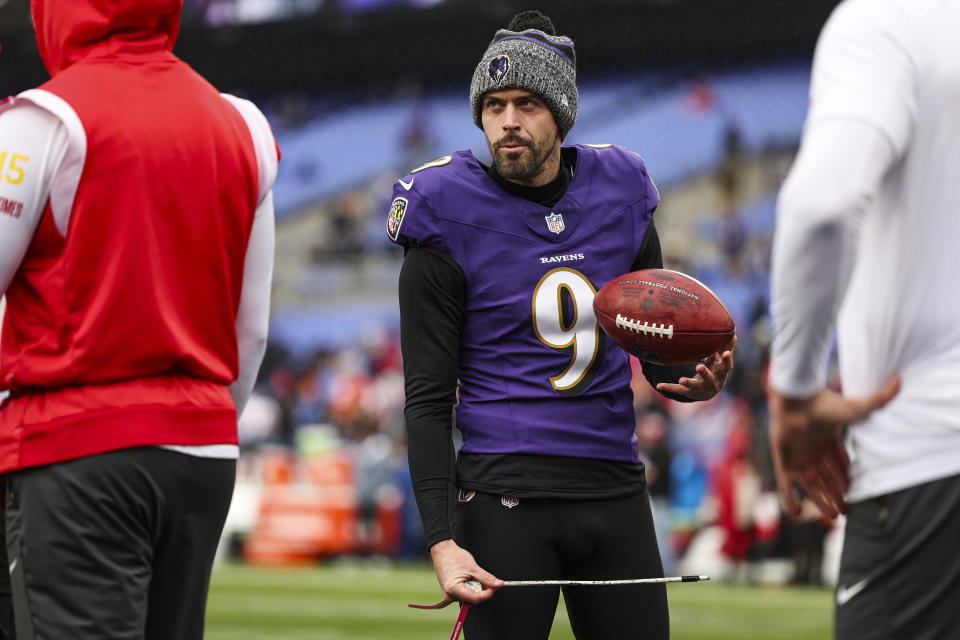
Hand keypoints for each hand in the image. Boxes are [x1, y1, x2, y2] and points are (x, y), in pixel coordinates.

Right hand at [429, 539, 502, 604]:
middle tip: (485, 579)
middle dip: (482, 590)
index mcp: (453, 589)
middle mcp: (450, 595)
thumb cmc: (454, 557)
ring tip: (472, 576)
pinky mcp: (451, 593)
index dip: (488, 593)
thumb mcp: (473, 567)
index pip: (476, 598)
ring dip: (476, 588)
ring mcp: (450, 595)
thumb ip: (486, 578)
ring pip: (470, 598)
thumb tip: (498, 584)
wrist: (443, 552)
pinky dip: (470, 588)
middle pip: (473, 599)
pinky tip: (468, 579)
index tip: (495, 587)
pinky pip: (465, 594)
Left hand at [656, 336, 735, 400]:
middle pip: (710, 378)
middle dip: (705, 373)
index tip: (726, 352)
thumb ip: (726, 347)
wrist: (708, 392)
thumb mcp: (721, 360)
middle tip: (699, 366)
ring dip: (688, 382)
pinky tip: (659, 385)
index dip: (727, 360)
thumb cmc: (716, 370)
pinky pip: (678, 390)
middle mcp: (712, 382)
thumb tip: (733, 330)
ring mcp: (700, 388)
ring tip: (682, 379)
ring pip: (694, 385)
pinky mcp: (689, 392)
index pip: (726, 366)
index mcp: (721, 373)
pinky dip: (668, 387)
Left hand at [767, 376, 899, 519]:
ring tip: (833, 517)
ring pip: (811, 485)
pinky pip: (786, 486)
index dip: (846, 478)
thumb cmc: (823, 404)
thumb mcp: (854, 408)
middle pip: (827, 478)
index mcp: (828, 440)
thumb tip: (898, 381)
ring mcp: (798, 457)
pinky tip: (796, 514)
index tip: (855, 492)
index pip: (840, 464)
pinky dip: (789, 499)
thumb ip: (876, 400)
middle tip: (846, 511)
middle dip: (836, 494)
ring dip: (820, 500)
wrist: (795, 401)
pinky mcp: (784, 462)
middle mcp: (813, 450)